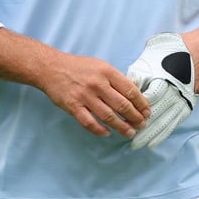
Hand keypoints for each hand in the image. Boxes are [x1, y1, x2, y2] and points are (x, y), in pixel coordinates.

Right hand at [37, 52, 152, 139]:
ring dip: (121, 127)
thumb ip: (115, 79)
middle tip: (141, 125)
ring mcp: (85, 96)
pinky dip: (99, 130)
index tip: (147, 112)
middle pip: (122, 105)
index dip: (141, 104)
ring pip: (108, 116)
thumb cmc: (77, 67)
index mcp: (107, 72)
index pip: (130, 90)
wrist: (51, 68)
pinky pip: (89, 122)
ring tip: (130, 132)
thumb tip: (132, 94)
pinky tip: (107, 133)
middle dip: (135, 117)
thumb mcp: (100, 65)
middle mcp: (98, 84)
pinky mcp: (73, 106)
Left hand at [126, 33, 198, 148]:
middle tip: (125, 135)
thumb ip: (139, 72)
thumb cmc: (170, 52)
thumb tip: (128, 85)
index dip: (134, 107)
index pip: (146, 97)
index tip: (122, 115)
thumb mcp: (151, 56)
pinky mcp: (186, 106)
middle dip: (139, 126)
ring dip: (149, 134)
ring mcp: (181, 100)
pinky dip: (162, 134)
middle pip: (154, 113)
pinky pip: (173, 123)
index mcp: (163, 78)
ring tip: (136, 144)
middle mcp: (173, 92)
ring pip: (163, 121)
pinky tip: (152, 143)